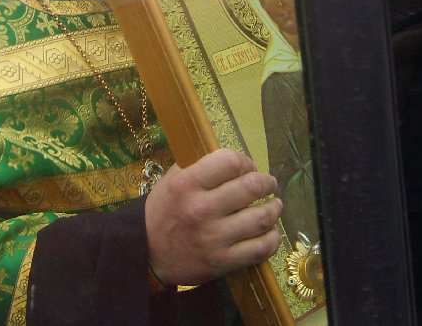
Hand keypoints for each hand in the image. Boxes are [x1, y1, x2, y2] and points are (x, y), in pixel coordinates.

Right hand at [145, 148, 281, 285]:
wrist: (147, 253)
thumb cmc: (163, 210)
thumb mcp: (173, 180)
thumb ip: (201, 166)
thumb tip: (236, 160)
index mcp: (187, 184)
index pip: (230, 161)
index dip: (245, 161)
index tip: (247, 167)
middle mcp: (202, 209)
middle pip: (251, 186)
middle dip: (267, 182)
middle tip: (268, 184)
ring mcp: (214, 238)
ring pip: (262, 217)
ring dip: (274, 208)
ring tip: (274, 205)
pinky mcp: (223, 262)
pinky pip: (260, 248)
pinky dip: (273, 238)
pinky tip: (271, 231)